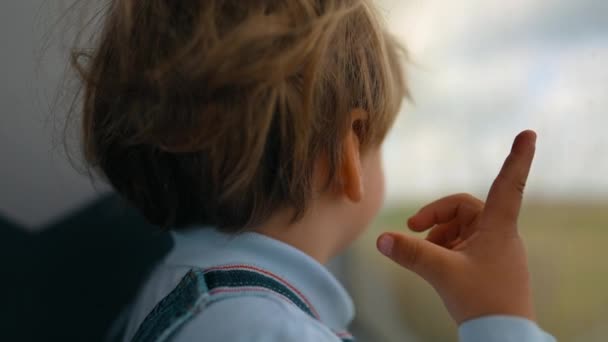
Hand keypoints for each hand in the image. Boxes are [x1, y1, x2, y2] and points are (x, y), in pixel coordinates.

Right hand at [376, 130, 536, 323]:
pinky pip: (465, 245)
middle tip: (413, 229)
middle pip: (465, 208)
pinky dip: (446, 248)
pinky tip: (436, 264)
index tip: (528, 134)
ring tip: (425, 253)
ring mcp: (496, 250)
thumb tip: (381, 238)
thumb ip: (410, 253)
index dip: (518, 158)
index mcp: (499, 228)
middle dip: (437, 217)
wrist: (501, 335)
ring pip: (462, 228)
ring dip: (439, 235)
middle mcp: (500, 234)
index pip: (509, 184)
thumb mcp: (442, 273)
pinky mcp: (490, 264)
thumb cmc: (482, 301)